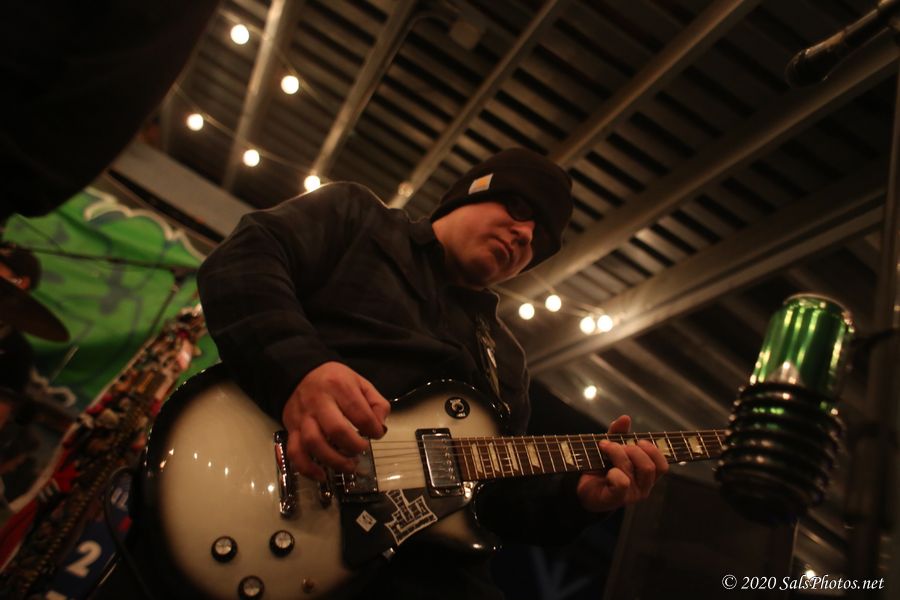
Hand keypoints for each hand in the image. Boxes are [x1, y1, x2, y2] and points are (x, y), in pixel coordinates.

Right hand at [282, 361, 390, 480]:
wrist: (300, 374)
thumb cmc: (334, 381)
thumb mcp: (360, 382)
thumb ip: (376, 402)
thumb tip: (380, 426)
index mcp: (339, 387)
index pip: (359, 413)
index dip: (373, 429)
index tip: (376, 434)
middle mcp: (319, 402)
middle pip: (336, 430)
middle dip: (354, 446)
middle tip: (362, 449)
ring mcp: (303, 417)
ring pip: (314, 443)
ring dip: (334, 460)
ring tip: (349, 466)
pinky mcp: (291, 429)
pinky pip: (295, 452)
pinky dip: (307, 468)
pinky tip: (322, 476)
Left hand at [576, 415, 668, 512]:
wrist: (583, 489)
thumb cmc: (600, 469)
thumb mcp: (609, 448)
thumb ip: (618, 434)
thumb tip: (625, 418)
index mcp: (645, 475)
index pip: (662, 465)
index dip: (654, 451)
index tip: (638, 441)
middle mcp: (643, 486)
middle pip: (650, 466)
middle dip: (632, 450)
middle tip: (614, 445)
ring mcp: (632, 495)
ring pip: (637, 471)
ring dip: (619, 454)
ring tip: (605, 449)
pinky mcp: (618, 499)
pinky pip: (623, 482)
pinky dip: (613, 472)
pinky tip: (605, 472)